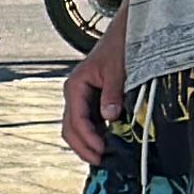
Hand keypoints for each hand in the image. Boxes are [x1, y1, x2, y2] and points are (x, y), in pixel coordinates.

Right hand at [61, 33, 128, 165]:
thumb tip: (109, 116)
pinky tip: (106, 143)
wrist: (124, 32)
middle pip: (69, 128)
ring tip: (103, 156)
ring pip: (75, 128)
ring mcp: (82, 98)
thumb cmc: (119, 46)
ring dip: (87, 143)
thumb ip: (113, 93)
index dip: (87, 138)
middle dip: (82, 147)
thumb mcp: (118, 69)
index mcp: (75, 86)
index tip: (101, 151)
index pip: (75, 119)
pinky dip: (94, 135)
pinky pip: (87, 122)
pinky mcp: (91, 100)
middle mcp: (74, 94)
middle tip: (100, 161)